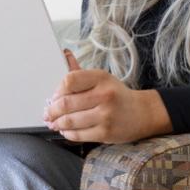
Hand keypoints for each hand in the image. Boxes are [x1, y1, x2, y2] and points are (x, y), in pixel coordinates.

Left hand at [42, 50, 172, 143]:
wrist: (142, 113)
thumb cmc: (117, 95)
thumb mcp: (101, 79)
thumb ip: (80, 72)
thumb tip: (64, 54)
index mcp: (101, 78)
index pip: (69, 80)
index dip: (57, 90)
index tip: (53, 97)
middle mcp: (104, 95)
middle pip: (66, 103)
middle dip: (51, 110)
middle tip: (47, 113)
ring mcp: (105, 115)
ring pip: (70, 121)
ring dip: (57, 123)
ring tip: (54, 123)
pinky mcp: (106, 133)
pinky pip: (78, 134)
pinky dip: (68, 133)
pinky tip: (66, 130)